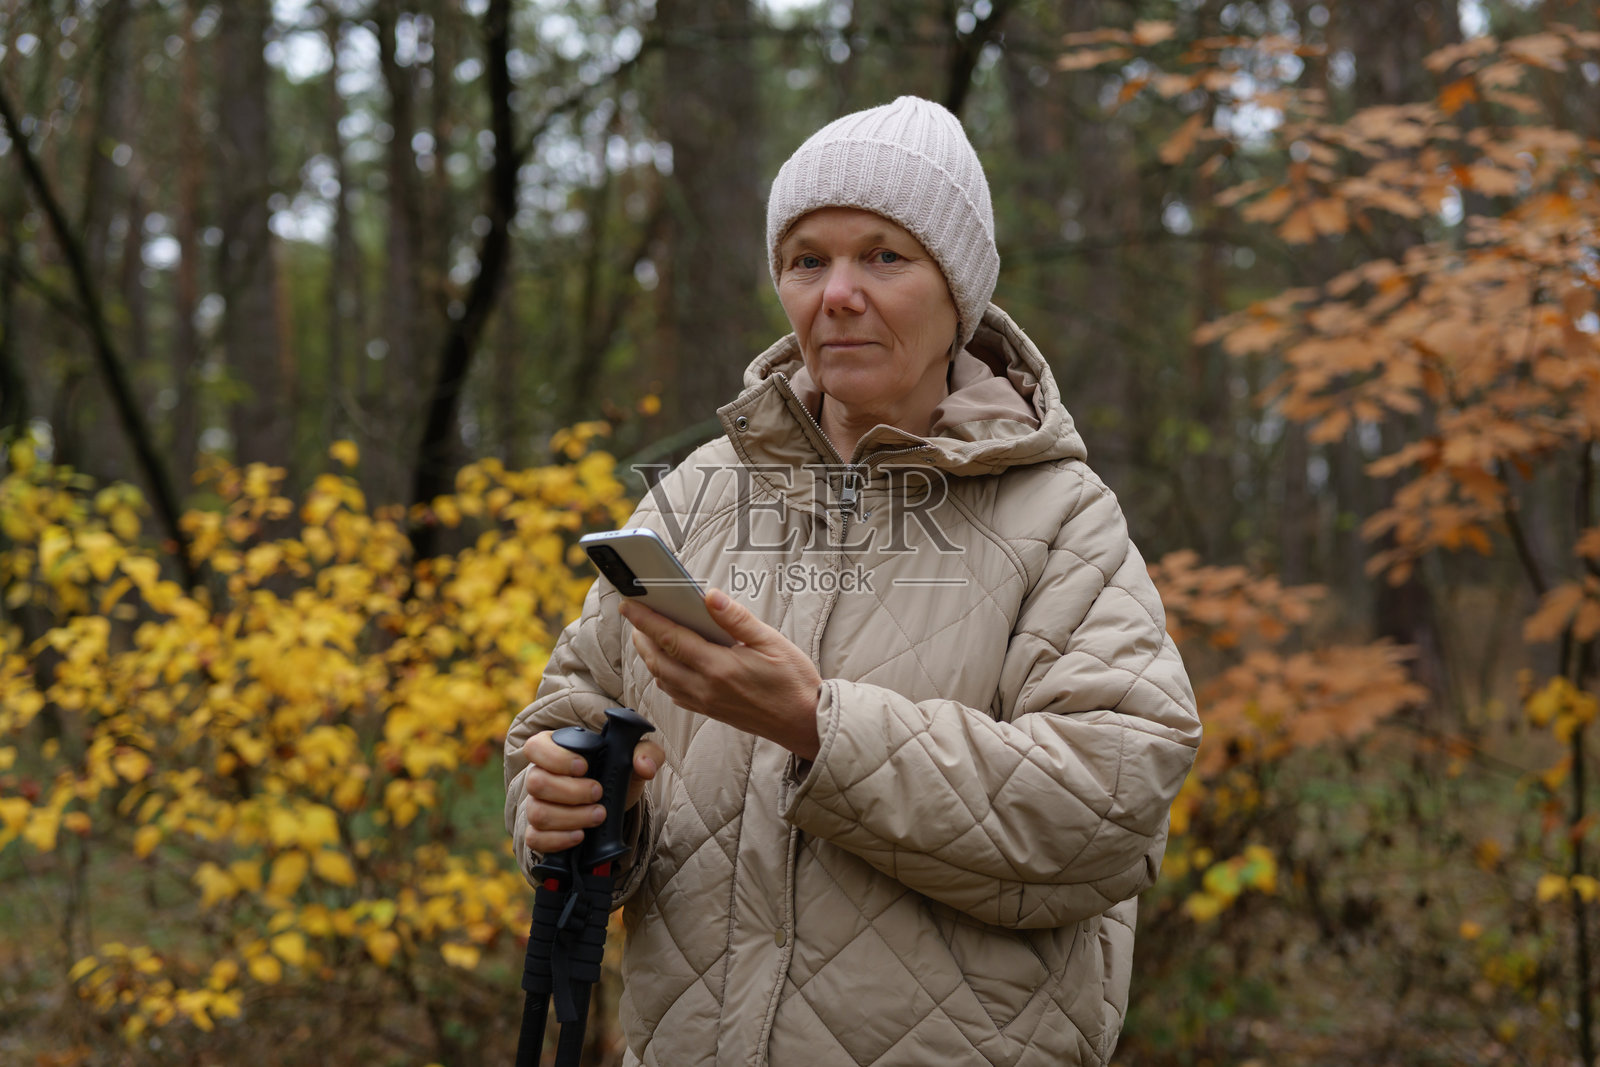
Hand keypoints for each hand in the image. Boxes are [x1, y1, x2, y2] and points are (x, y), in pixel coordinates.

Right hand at [521, 728, 664, 855]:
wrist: (617, 805)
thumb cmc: (618, 775)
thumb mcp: (635, 759)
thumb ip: (646, 752)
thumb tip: (644, 765)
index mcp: (554, 749)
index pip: (535, 747)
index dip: (555, 758)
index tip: (584, 767)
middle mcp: (539, 776)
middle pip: (536, 782)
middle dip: (571, 791)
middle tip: (598, 793)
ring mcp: (536, 805)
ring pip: (537, 812)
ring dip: (571, 817)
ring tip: (598, 816)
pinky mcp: (538, 832)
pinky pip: (535, 838)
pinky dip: (559, 839)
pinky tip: (580, 836)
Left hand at [622, 588, 822, 759]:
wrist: (804, 722)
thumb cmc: (793, 681)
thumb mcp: (771, 642)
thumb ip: (737, 619)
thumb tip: (710, 596)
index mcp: (720, 667)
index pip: (671, 639)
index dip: (646, 620)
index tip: (629, 604)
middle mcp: (706, 687)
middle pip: (658, 660)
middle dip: (641, 636)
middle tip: (635, 615)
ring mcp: (705, 702)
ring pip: (662, 678)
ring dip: (649, 656)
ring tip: (647, 634)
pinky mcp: (709, 711)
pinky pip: (675, 693)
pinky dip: (663, 675)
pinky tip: (669, 663)